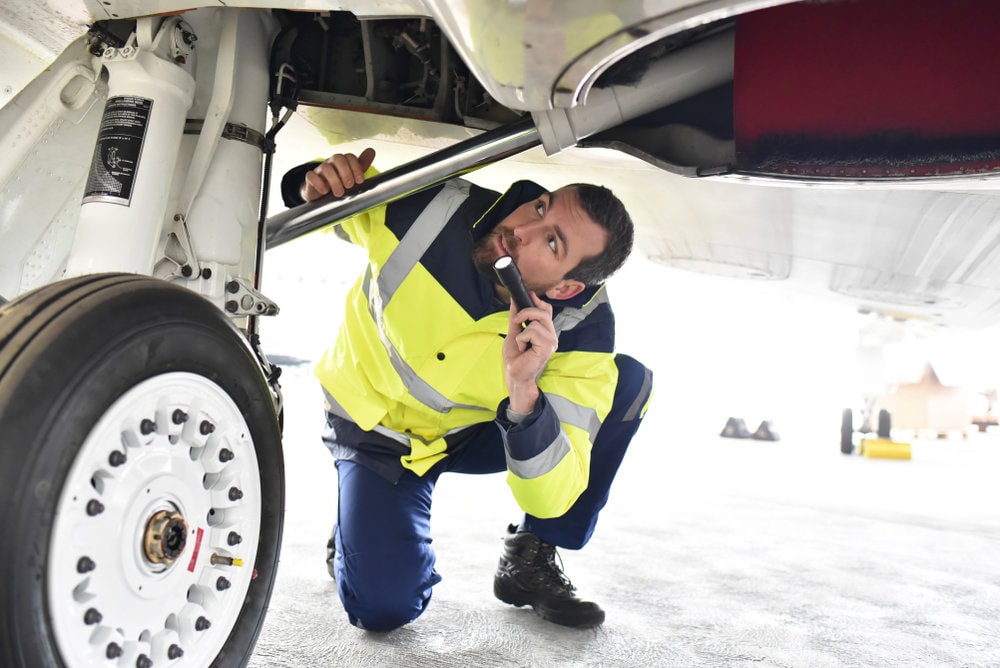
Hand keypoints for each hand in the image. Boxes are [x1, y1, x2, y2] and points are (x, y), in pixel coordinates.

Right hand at [301, 147, 375, 201]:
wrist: (321, 194)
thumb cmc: (339, 183)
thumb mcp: (352, 174)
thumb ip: (362, 164)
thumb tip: (371, 151)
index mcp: (342, 161)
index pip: (350, 157)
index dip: (356, 168)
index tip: (360, 181)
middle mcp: (331, 162)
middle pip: (338, 158)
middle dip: (346, 172)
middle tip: (349, 185)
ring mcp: (320, 169)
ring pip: (325, 168)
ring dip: (334, 180)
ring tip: (339, 193)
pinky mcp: (310, 178)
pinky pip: (311, 176)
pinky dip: (318, 183)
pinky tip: (325, 191)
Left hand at [502, 292, 557, 412]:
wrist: (514, 374)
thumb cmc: (516, 358)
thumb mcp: (514, 332)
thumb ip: (516, 317)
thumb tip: (515, 301)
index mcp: (545, 331)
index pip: (546, 310)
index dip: (537, 301)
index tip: (528, 296)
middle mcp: (551, 335)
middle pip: (543, 311)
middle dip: (526, 312)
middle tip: (516, 322)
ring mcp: (551, 341)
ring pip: (536, 322)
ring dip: (522, 332)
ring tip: (522, 344)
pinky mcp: (548, 347)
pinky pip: (533, 332)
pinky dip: (522, 339)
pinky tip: (524, 350)